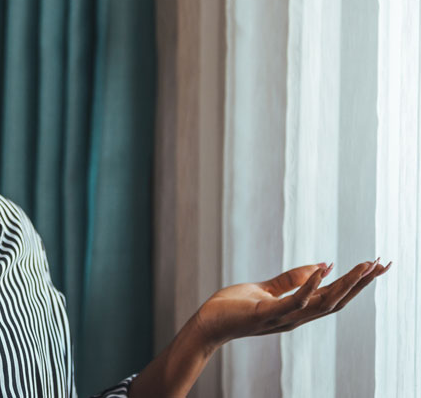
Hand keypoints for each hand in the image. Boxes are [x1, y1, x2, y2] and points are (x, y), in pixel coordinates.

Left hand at [193, 260, 391, 349]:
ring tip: (362, 267)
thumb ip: (292, 279)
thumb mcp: (266, 289)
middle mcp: (295, 318)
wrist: (207, 324)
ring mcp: (281, 318)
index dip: (356, 283)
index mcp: (297, 311)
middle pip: (336, 302)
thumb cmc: (234, 307)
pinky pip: (292, 302)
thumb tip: (322, 265)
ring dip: (343, 285)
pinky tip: (321, 271)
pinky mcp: (264, 314)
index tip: (376, 266)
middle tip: (382, 265)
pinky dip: (308, 287)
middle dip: (360, 284)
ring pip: (321, 304)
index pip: (333, 297)